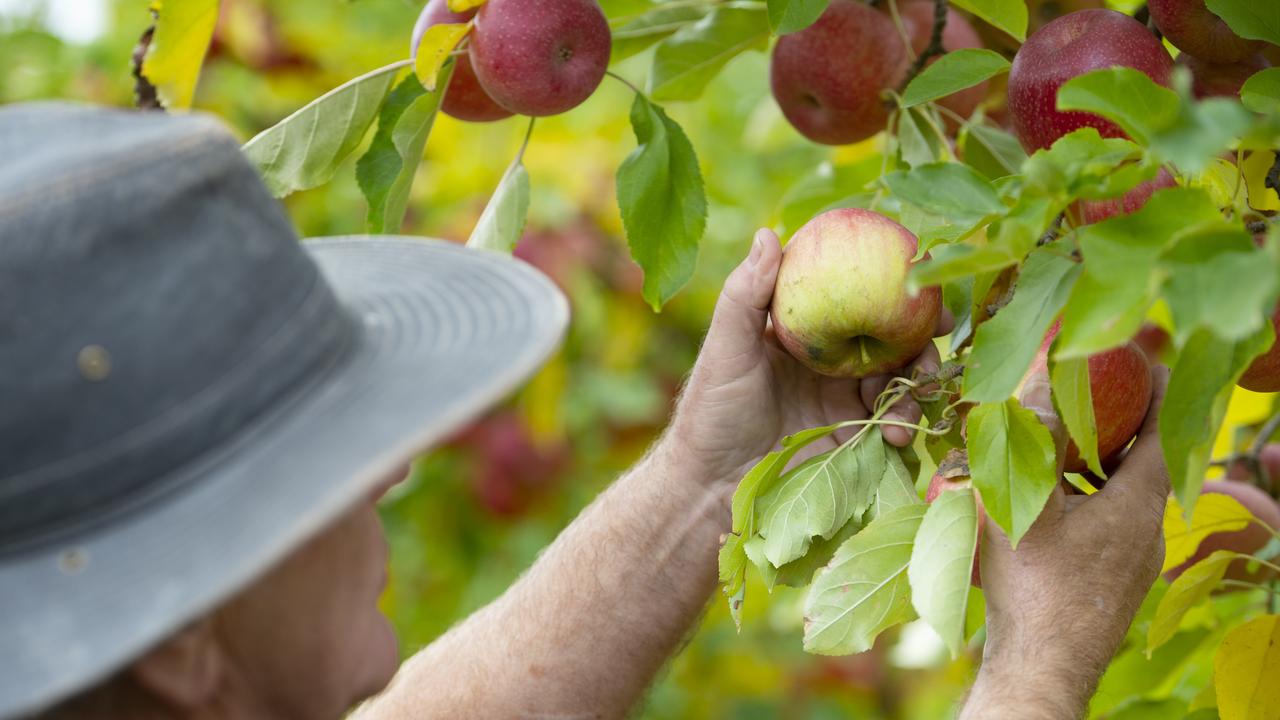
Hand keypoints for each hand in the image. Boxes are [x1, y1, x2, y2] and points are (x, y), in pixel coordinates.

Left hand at [664, 228, 950, 494]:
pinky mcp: (856, 435)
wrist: (713, 487)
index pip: (849, 289)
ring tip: (918, 389)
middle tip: (941, 323)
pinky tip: (896, 433)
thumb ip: (745, 294)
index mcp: (803, 327)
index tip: (916, 267)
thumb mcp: (726, 349)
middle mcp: (830, 357)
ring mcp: (846, 396)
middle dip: (920, 324)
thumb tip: (769, 232)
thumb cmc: (710, 412)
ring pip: (900, 374)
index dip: (884, 276)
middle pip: (888, 329)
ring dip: (918, 377)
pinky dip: (904, 421)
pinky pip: (894, 420)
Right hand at [961, 366, 1169, 719]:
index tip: (1140, 360)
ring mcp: (1132, 559)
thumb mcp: (1026, 499)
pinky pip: (1108, 521)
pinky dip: (1086, 496)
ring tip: (1057, 443)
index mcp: (1138, 504)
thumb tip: (1043, 377)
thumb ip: (1037, 436)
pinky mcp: (1112, 579)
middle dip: (1118, 423)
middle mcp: (1147, 530)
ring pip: (1123, 493)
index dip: (1158, 390)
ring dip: (1096, 463)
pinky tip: (1045, 500)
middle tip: (1085, 394)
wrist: (1040, 665)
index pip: (1166, 430)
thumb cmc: (1034, 584)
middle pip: (1145, 459)